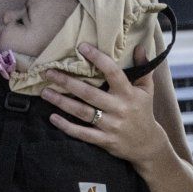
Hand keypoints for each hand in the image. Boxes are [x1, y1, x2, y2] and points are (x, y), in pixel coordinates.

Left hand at [44, 47, 160, 167]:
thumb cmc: (144, 112)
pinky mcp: (104, 141)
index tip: (82, 47)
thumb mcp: (147, 90)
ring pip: (82, 112)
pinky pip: (82, 134)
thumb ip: (144, 68)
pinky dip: (67, 126)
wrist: (147, 145)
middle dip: (67, 82)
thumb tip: (139, 47)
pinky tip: (53, 117)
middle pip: (89, 93)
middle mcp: (119, 109)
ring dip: (62, 102)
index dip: (98, 59)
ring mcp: (111, 126)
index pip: (113, 72)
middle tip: (49, 72)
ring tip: (45, 92)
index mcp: (129, 94)